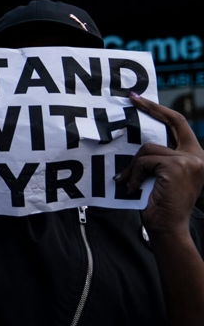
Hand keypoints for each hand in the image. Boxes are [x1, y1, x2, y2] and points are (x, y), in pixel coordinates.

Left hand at [117, 94, 203, 238]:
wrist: (168, 227)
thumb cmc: (160, 204)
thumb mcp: (161, 174)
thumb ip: (159, 156)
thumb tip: (138, 135)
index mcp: (196, 156)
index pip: (179, 124)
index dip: (160, 110)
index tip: (141, 99)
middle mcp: (198, 156)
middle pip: (172, 122)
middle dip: (150, 107)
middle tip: (131, 98)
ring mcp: (190, 160)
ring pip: (148, 148)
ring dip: (133, 166)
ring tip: (128, 181)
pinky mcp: (177, 166)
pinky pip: (144, 161)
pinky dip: (134, 173)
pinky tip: (132, 187)